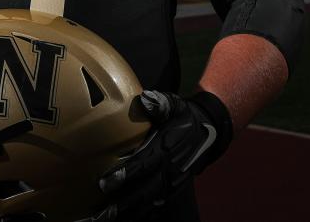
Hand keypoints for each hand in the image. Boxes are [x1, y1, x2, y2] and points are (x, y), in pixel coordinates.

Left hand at [94, 90, 232, 220]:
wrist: (209, 133)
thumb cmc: (184, 117)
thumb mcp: (176, 105)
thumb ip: (162, 103)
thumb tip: (147, 99)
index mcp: (167, 150)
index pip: (144, 165)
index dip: (125, 175)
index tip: (105, 182)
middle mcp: (170, 171)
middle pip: (144, 192)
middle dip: (122, 204)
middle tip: (101, 214)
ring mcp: (172, 184)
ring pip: (149, 204)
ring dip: (127, 213)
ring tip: (103, 220)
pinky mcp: (172, 191)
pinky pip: (157, 208)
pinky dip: (141, 216)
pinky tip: (122, 220)